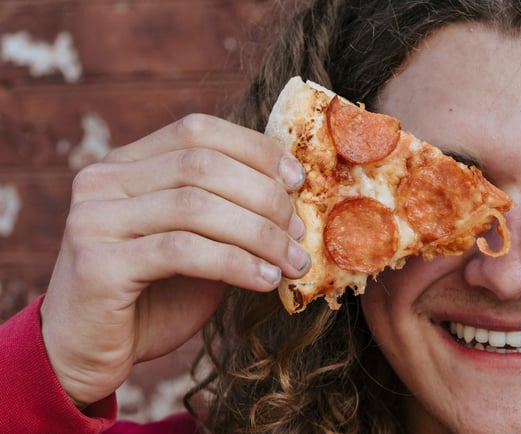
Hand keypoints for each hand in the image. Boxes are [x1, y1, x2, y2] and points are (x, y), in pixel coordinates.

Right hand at [39, 114, 309, 405]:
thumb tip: (294, 192)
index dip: (255, 150)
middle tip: (299, 234)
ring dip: (260, 235)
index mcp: (126, 164)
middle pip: (202, 165)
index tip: (297, 181)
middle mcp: (102, 181)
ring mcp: (93, 220)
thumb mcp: (200, 243)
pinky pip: (182, 251)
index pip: (197, 131)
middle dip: (265, 197)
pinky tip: (266, 281)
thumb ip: (230, 212)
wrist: (90, 353)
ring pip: (196, 206)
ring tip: (293, 263)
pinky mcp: (97, 264)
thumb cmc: (154, 297)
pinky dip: (236, 264)